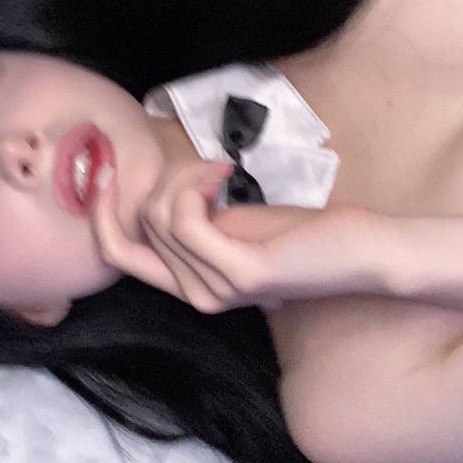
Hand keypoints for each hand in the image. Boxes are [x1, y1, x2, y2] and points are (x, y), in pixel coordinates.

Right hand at [92, 158, 385, 313]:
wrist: (362, 250)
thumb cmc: (305, 234)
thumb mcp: (235, 223)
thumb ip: (194, 218)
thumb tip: (156, 188)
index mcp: (192, 284)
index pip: (119, 253)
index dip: (99, 211)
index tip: (103, 169)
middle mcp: (197, 295)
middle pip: (142, 220)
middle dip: (167, 177)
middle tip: (213, 167)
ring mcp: (217, 290)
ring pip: (160, 215)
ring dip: (185, 175)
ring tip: (222, 170)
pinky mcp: (240, 273)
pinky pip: (183, 220)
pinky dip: (195, 183)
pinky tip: (224, 173)